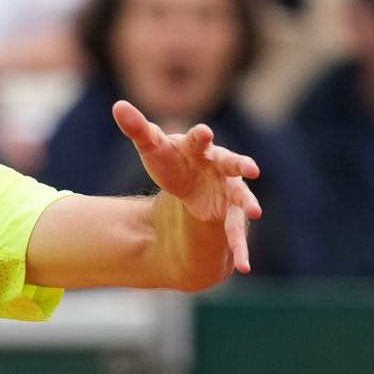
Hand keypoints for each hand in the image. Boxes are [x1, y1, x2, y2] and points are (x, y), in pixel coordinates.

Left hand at [113, 100, 263, 272]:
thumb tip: (118, 106)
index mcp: (201, 150)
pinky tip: (244, 268)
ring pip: (242, 199)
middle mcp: (222, 168)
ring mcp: (230, 192)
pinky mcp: (230, 216)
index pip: (200, 141)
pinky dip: (240, 250)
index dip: (201, 138)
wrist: (189, 186)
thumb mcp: (153, 148)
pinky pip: (236, 235)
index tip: (202, 133)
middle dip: (240, 164)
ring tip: (255, 213)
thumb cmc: (174, 162)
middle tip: (250, 167)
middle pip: (232, 164)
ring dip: (249, 204)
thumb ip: (138, 129)